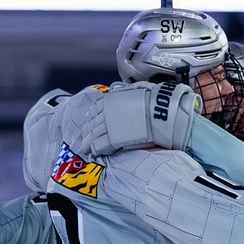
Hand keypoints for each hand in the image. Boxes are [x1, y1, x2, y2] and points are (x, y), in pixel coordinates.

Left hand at [79, 81, 200, 157]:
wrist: (159, 111)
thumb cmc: (152, 100)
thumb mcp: (135, 90)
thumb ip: (125, 92)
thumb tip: (123, 90)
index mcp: (110, 100)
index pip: (95, 110)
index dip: (91, 118)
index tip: (89, 123)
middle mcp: (105, 112)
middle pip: (92, 124)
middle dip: (87, 132)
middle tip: (84, 139)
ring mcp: (108, 125)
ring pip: (94, 135)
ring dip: (89, 142)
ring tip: (87, 149)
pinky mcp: (113, 138)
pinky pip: (101, 145)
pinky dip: (96, 149)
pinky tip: (95, 153)